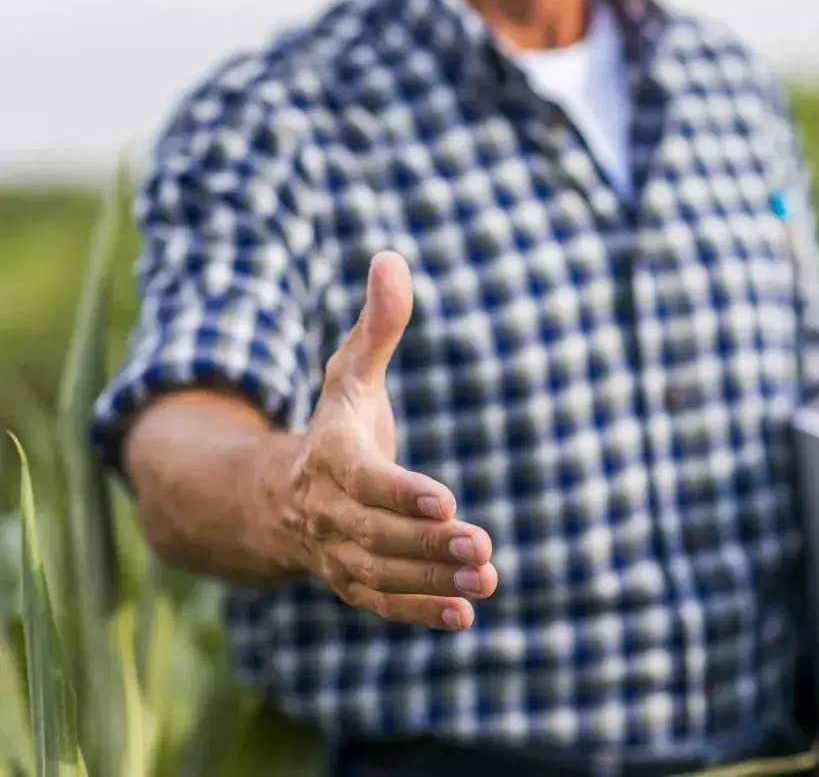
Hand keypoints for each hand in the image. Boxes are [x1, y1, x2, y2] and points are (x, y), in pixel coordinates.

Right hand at [286, 251, 497, 629]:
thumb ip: (379, 325)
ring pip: (383, 573)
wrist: (278, 495)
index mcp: (331, 457)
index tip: (447, 500)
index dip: (403, 492)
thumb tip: (392, 256)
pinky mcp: (353, 582)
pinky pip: (381, 603)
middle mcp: (330, 512)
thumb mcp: (350, 373)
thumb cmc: (332, 424)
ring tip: (486, 581)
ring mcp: (339, 553)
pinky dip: (419, 613)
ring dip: (433, 582)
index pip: (367, 480)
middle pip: (379, 534)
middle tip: (482, 547)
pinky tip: (466, 616)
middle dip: (429, 543)